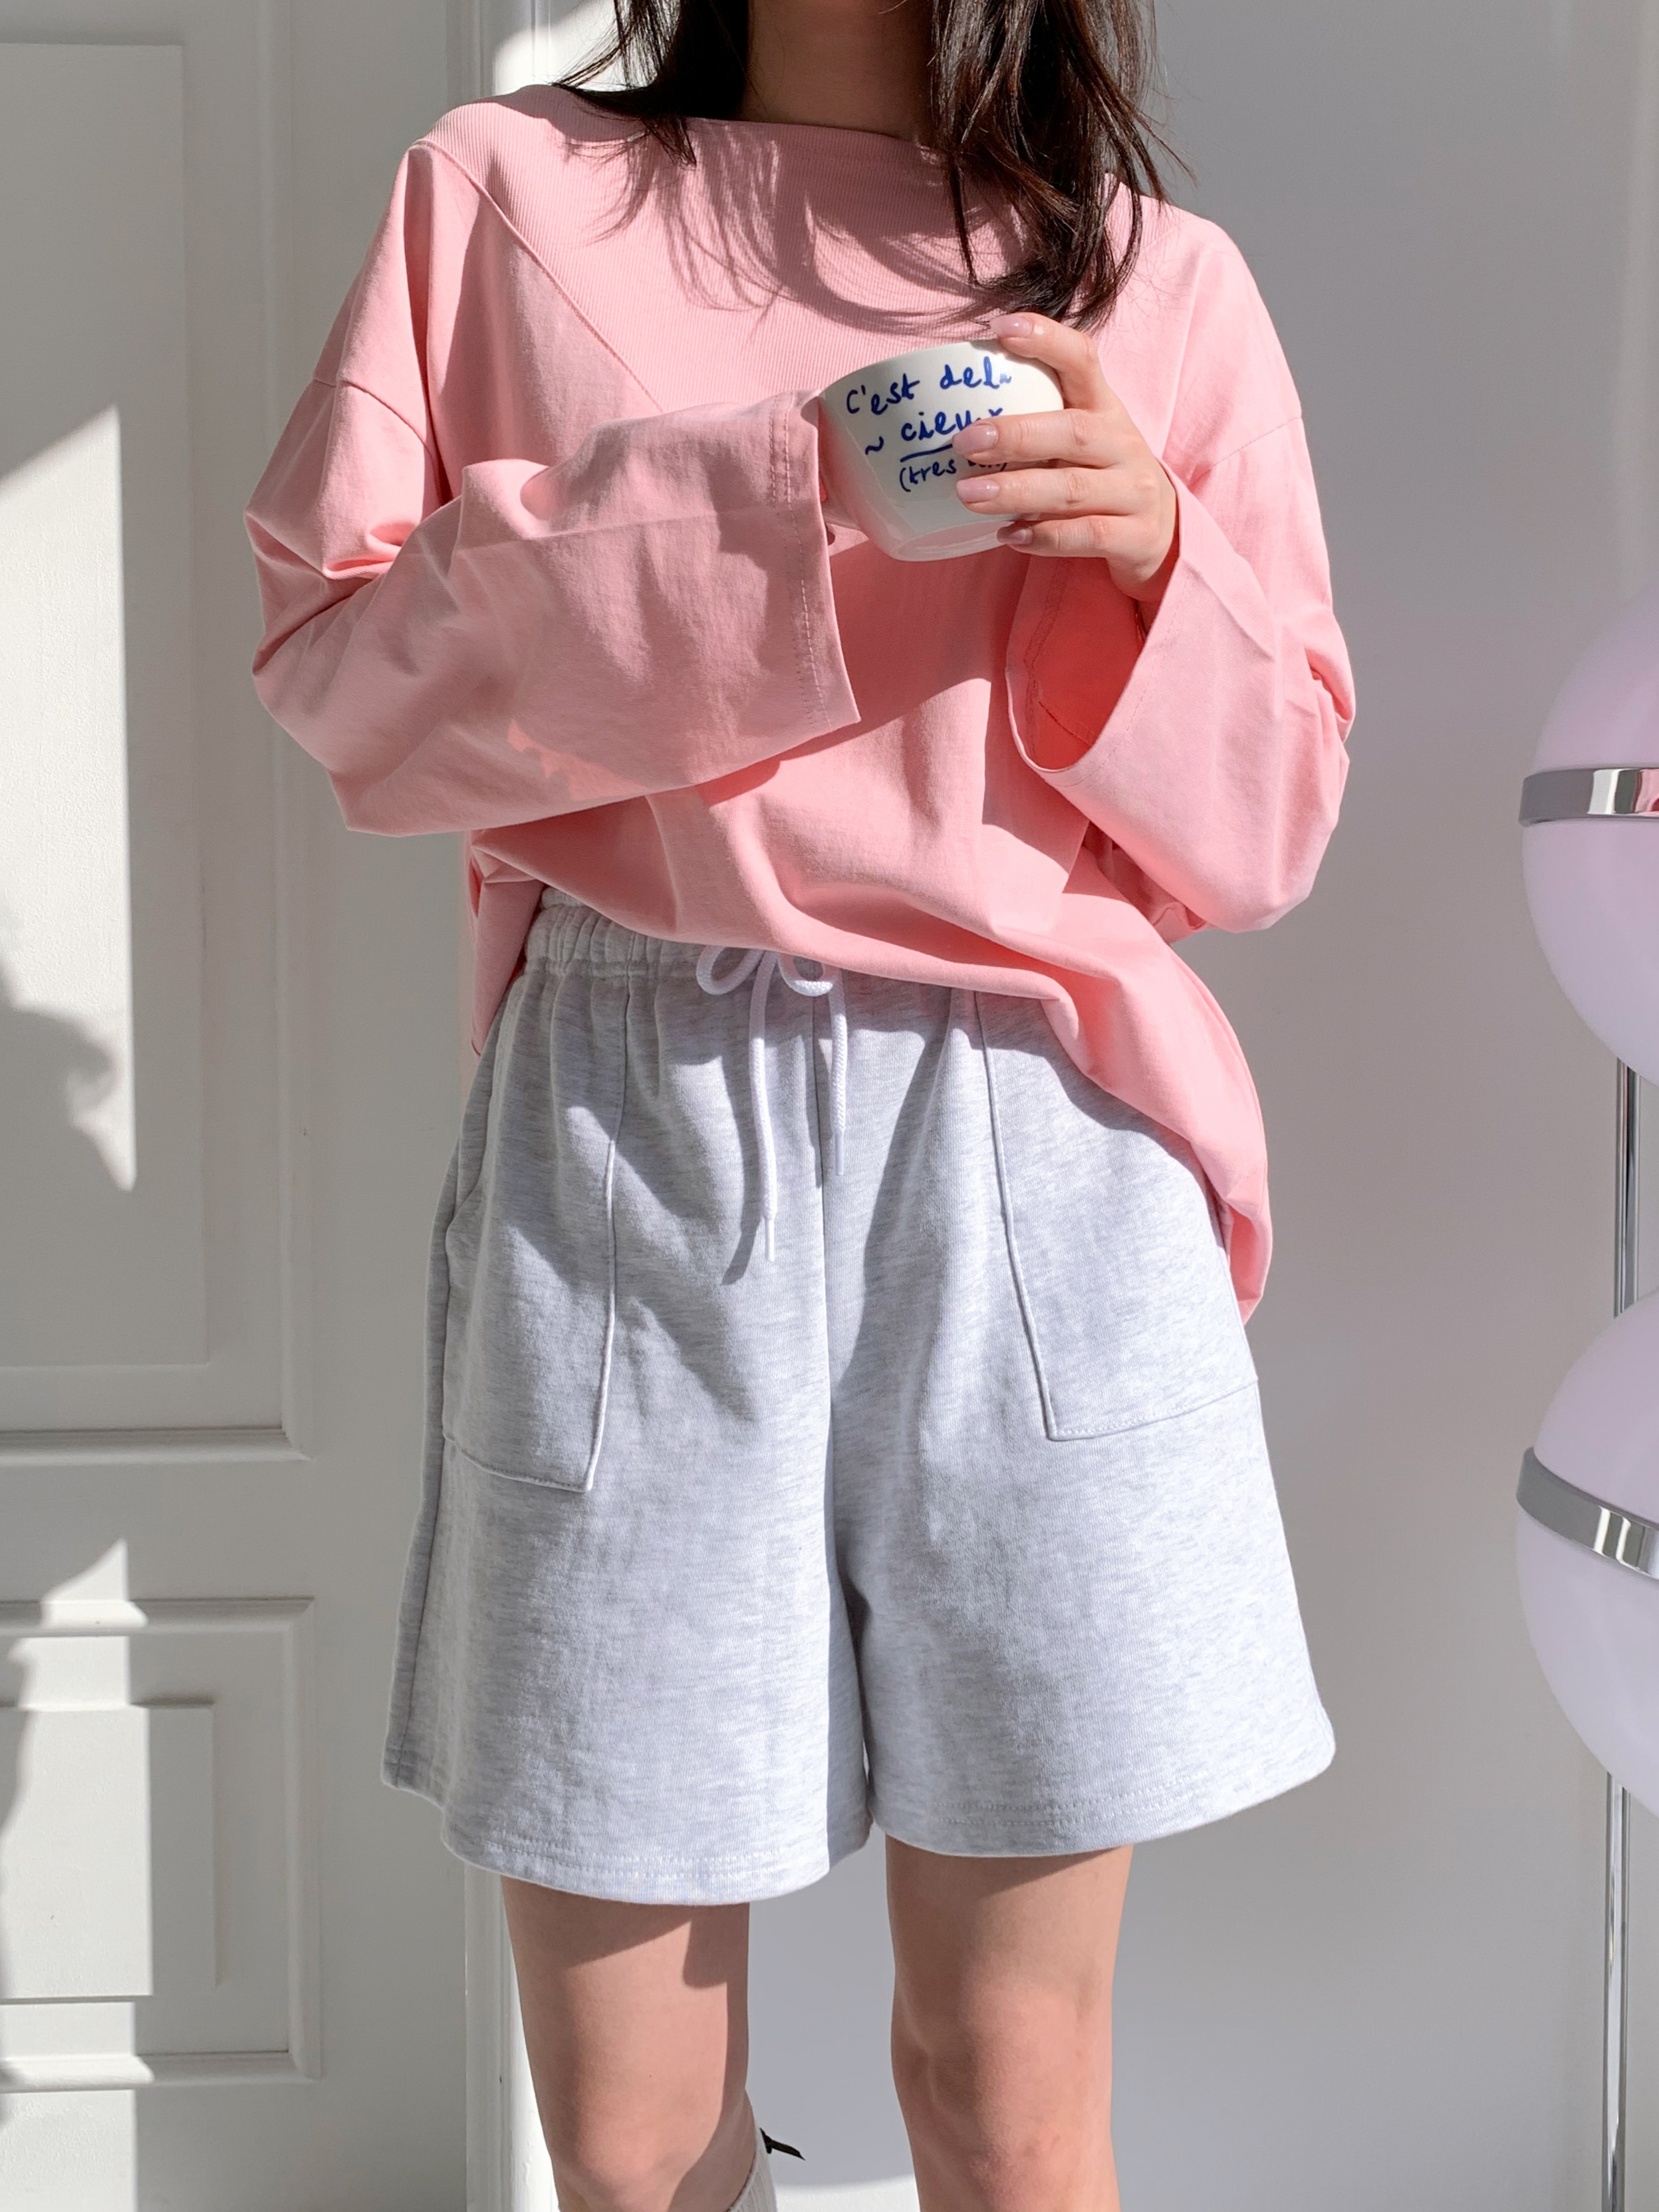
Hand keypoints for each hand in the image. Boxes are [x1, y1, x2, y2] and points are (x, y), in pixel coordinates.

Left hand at [952, 311, 1178, 611]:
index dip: (1046, 341)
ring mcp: (1133, 491)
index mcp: (1104, 408)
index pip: (1083, 360)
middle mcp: (1122, 444)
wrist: (1162, 528)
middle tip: (963, 441)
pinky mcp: (1135, 536)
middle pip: (1072, 432)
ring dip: (1017, 491)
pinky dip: (1044, 537)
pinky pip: (1086, 536)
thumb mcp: (1079, 438)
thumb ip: (1034, 421)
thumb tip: (949, 416)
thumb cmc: (1099, 474)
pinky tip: (1007, 535)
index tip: (1000, 330)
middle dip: (1015, 435)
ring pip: (1073, 489)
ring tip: (968, 495)